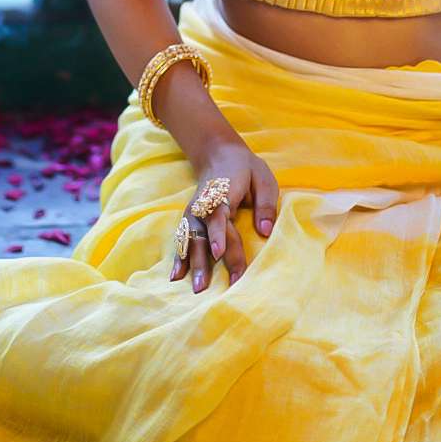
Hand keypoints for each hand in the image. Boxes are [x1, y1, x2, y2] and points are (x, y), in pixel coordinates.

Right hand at [170, 140, 279, 293]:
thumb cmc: (246, 169)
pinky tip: (176, 276)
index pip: (219, 217)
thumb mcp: (263, 178)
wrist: (219, 153)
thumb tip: (265, 231)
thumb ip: (265, 204)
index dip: (218, 235)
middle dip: (204, 261)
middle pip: (202, 234)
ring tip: (195, 288)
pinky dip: (179, 256)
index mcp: (222, 194)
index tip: (219, 254)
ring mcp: (194, 212)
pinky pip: (183, 238)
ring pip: (190, 239)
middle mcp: (204, 206)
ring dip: (191, 263)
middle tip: (206, 287)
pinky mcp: (190, 218)